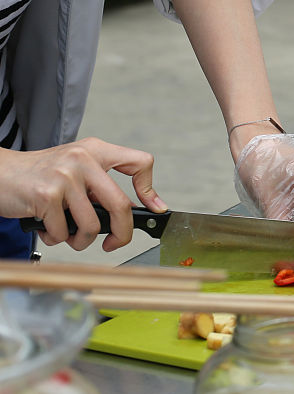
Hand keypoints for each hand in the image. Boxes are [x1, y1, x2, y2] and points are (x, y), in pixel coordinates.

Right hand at [0, 138, 163, 251]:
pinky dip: (57, 238)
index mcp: (96, 150)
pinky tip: (47, 227)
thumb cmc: (39, 175)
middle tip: (115, 243)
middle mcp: (83, 159)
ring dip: (81, 240)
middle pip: (120, 205)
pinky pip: (64, 232)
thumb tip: (132, 210)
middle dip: (123, 233)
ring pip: (91, 225)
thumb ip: (100, 185)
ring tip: (69, 235)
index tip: (154, 207)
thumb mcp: (75, 168)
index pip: (140, 162)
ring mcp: (65, 177)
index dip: (150, 189)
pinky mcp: (47, 195)